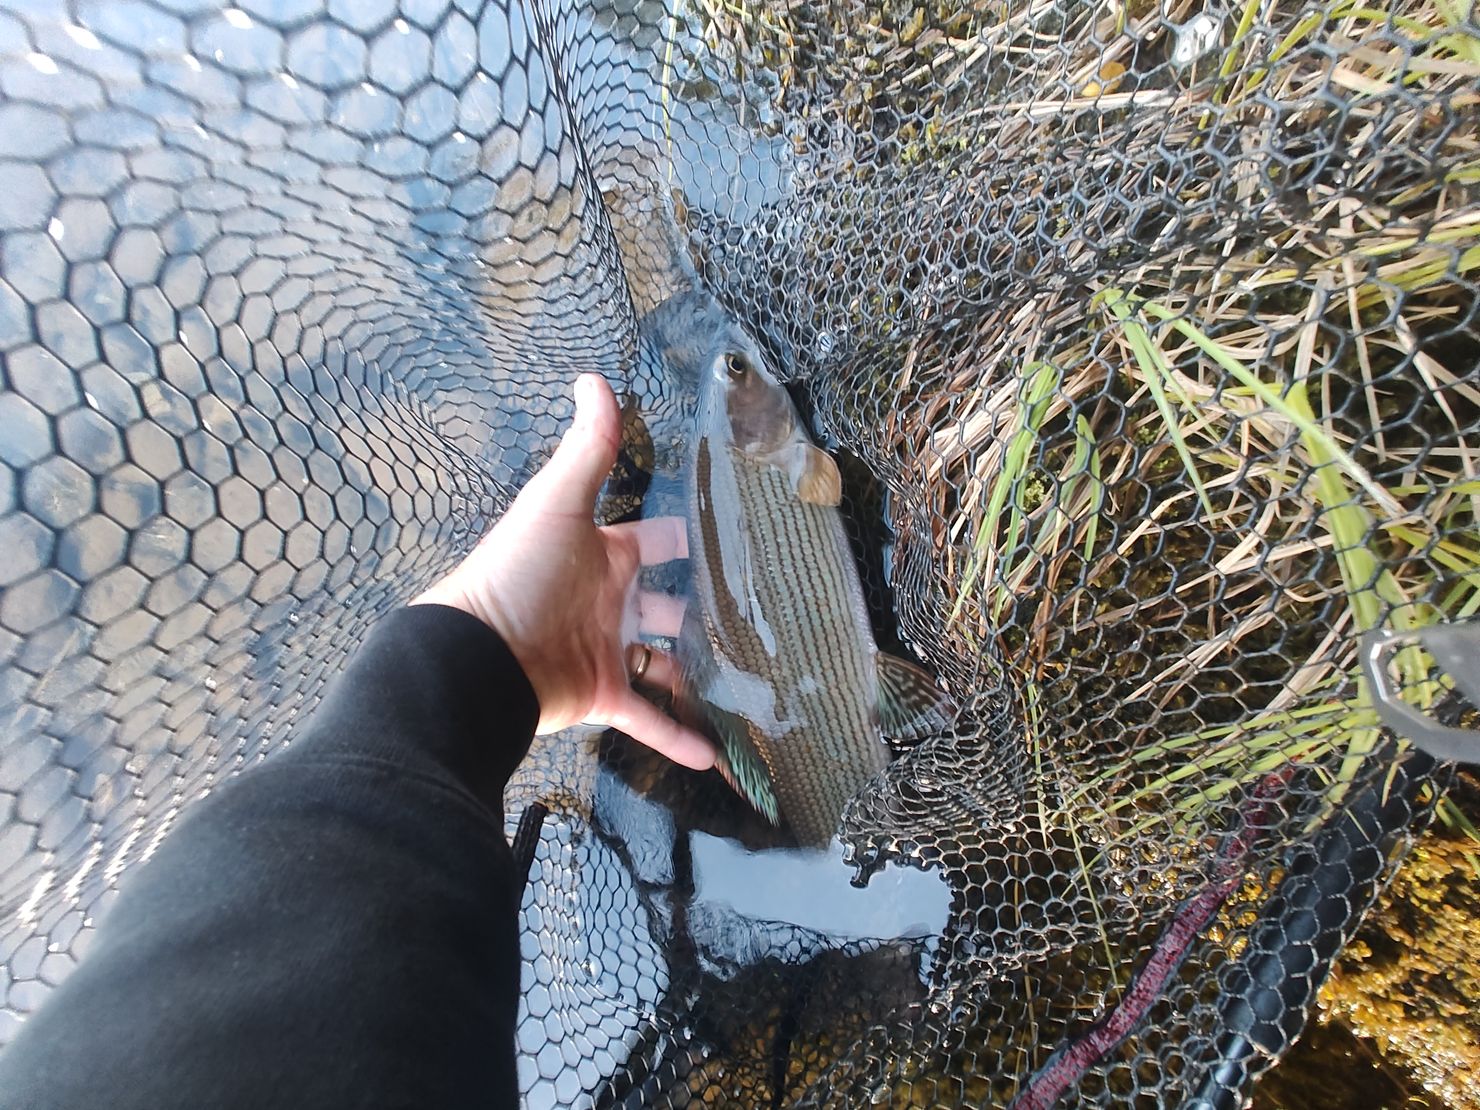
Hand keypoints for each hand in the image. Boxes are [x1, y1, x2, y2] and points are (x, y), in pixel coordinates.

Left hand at [413, 374, 714, 770]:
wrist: (479, 656)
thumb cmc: (519, 572)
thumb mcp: (557, 502)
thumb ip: (587, 447)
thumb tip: (595, 376)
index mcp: (600, 554)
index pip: (650, 541)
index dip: (681, 537)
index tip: (728, 536)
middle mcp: (607, 602)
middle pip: (664, 605)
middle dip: (700, 609)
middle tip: (755, 614)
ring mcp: (606, 651)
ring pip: (663, 664)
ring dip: (697, 674)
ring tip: (751, 681)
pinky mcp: (602, 697)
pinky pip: (648, 720)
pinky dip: (678, 738)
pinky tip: (717, 755)